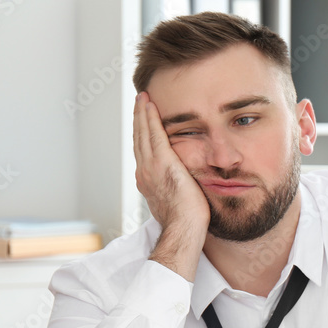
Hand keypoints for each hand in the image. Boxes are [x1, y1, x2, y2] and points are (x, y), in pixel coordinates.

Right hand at [133, 92, 208, 278]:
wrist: (184, 230)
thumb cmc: (188, 223)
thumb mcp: (179, 202)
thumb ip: (178, 189)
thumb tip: (186, 185)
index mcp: (148, 182)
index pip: (143, 153)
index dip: (142, 136)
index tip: (143, 123)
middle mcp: (144, 172)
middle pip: (139, 139)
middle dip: (139, 120)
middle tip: (140, 102)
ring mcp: (150, 167)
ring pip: (143, 133)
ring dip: (142, 114)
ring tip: (143, 98)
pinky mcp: (162, 163)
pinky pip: (153, 134)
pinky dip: (149, 118)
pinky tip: (150, 105)